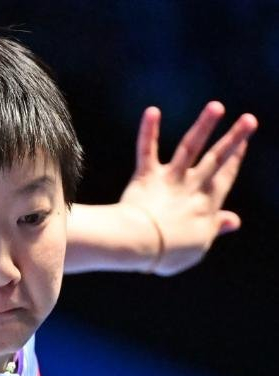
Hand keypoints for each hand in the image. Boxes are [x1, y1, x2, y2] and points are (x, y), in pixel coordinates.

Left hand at [119, 102, 257, 274]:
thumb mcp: (200, 245)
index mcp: (208, 204)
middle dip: (234, 138)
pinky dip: (150, 131)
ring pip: (190, 148)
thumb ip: (216, 228)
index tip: (245, 141)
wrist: (142, 243)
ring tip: (216, 106)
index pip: (225, 178)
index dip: (236, 159)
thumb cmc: (171, 251)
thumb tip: (235, 220)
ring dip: (204, 126)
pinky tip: (152, 111)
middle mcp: (192, 187)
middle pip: (216, 159)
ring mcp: (169, 180)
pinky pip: (147, 150)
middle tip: (249, 119)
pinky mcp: (146, 177)